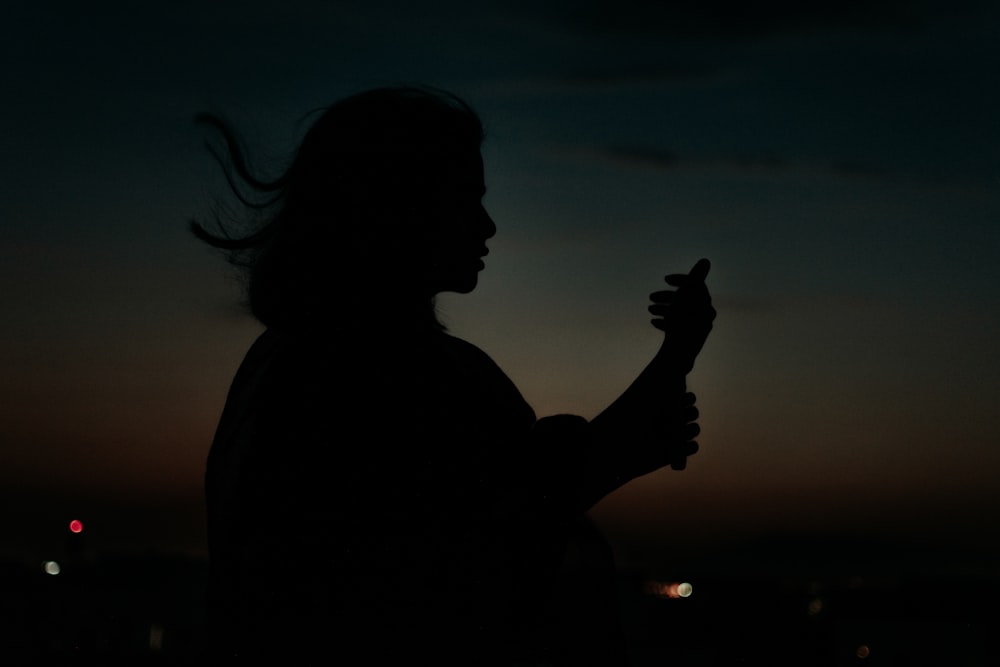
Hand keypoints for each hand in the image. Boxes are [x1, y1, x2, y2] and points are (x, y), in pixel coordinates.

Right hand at [649, 258, 715, 373]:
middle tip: (650, 298)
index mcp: (705, 302)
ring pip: (679, 313)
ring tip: (649, 310)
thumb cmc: (681, 322)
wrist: (679, 353)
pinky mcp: (690, 340)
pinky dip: (666, 322)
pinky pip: (678, 326)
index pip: (695, 284)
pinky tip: (654, 323)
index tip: (665, 279)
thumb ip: (696, 277)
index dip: (680, 279)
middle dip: (666, 296)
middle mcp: (704, 315)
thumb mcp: (686, 294)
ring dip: (663, 308)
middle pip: (685, 299)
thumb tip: (706, 260)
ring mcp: (697, 328)